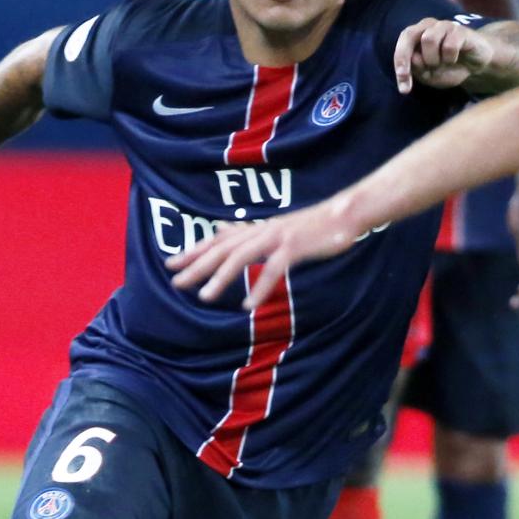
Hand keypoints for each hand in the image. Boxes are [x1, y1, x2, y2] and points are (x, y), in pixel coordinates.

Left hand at [166, 202, 356, 311]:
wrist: (346, 213)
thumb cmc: (316, 224)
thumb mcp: (280, 227)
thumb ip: (253, 232)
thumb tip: (225, 231)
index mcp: (258, 227)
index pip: (219, 240)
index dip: (194, 251)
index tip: (171, 263)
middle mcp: (262, 230)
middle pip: (223, 249)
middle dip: (197, 266)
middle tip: (176, 282)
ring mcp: (278, 237)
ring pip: (241, 258)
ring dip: (221, 278)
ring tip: (205, 296)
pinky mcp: (295, 247)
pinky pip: (273, 270)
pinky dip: (260, 287)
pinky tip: (248, 305)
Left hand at [393, 18, 492, 93]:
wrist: (476, 66)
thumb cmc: (450, 68)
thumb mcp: (430, 75)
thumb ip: (418, 69)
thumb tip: (412, 59)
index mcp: (416, 36)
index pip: (401, 47)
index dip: (400, 66)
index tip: (404, 89)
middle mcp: (427, 27)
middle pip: (409, 35)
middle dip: (407, 58)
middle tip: (414, 75)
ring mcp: (444, 26)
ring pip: (428, 39)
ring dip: (433, 59)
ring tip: (442, 64)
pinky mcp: (460, 30)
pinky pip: (449, 46)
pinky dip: (451, 58)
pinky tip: (455, 60)